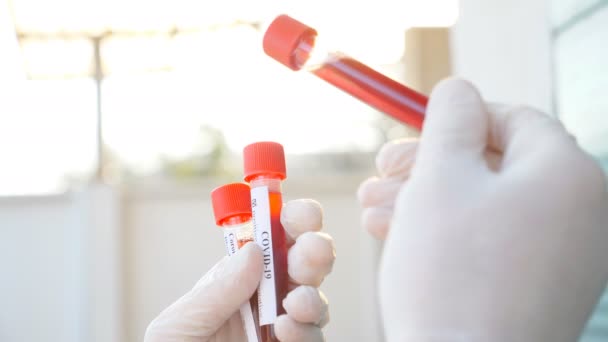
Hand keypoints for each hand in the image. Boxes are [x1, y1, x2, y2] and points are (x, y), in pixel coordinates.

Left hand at [144, 199, 334, 341]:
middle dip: (314, 249)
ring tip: (294, 306)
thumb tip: (256, 251)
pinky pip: (315, 335)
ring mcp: (283, 327)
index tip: (298, 215)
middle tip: (310, 253)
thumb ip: (219, 289)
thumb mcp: (183, 323)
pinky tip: (286, 331)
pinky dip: (307, 330)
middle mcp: (265, 298)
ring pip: (317, 299)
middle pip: (305, 262)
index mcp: (237, 278)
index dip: (290, 220)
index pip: (272, 239)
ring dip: (313, 295)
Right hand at [358, 78, 607, 340]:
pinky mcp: (538, 291)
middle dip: (430, 165)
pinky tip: (397, 236)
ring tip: (375, 208)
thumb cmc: (451, 274)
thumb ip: (451, 120)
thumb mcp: (441, 176)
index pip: (515, 120)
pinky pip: (492, 244)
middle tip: (383, 172)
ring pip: (486, 206)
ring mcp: (564, 259)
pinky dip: (447, 234)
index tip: (414, 132)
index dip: (459, 118)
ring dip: (426, 200)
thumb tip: (458, 89)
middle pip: (496, 165)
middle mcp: (581, 216)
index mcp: (568, 175)